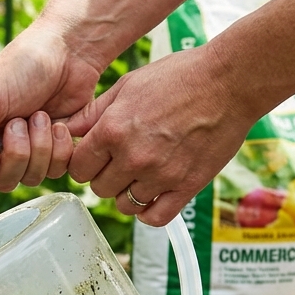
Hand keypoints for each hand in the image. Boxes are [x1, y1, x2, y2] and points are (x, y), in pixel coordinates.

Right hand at [0, 25, 102, 191]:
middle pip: (1, 181)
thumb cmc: (22, 65)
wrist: (70, 50)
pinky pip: (57, 170)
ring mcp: (29, 150)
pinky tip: (60, 124)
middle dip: (16, 154)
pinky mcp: (55, 150)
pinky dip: (60, 148)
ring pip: (31, 178)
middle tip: (21, 121)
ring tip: (42, 115)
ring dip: (40, 146)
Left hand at [65, 46, 260, 225]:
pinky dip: (149, 211)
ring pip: (125, 206)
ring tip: (140, 175)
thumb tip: (65, 131)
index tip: (95, 157)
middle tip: (120, 162)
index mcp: (112, 130)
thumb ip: (93, 113)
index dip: (84, 163)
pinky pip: (155, 217)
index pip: (78, 169)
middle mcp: (133, 157)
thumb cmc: (178, 76)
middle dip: (105, 177)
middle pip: (99, 189)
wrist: (229, 81)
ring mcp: (161, 174)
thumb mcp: (127, 85)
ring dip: (128, 194)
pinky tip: (153, 195)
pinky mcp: (187, 186)